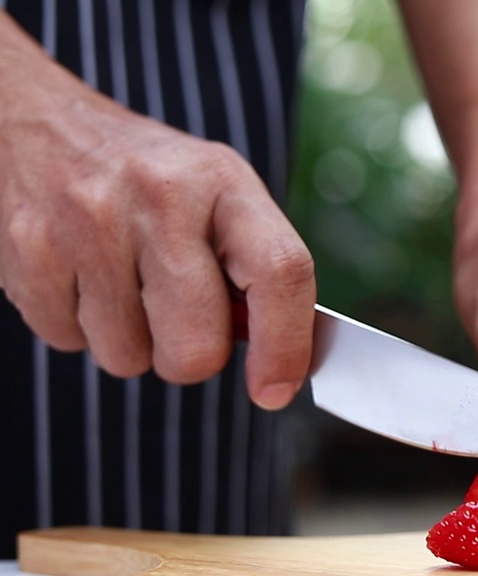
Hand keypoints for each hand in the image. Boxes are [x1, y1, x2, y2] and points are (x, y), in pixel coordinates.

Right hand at [0, 14, 313, 408]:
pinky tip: (81, 276)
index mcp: (224, 181)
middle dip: (191, 356)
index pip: (279, 272)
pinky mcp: (27, 247)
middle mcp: (159, 196)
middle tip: (178, 320)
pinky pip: (68, 342)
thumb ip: (255, 270)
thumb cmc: (150, 179)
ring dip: (130, 341)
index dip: (286, 345)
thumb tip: (280, 363)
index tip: (276, 389)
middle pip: (196, 346)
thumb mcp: (218, 196)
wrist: (40, 121)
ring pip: (128, 357)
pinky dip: (77, 326)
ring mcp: (88, 220)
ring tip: (122, 283)